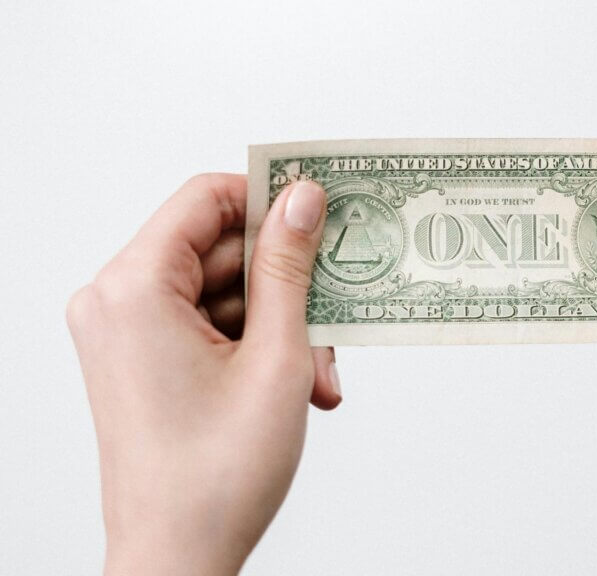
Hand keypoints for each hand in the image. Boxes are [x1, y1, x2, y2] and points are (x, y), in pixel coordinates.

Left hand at [67, 175, 340, 574]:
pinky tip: (297, 386)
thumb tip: (304, 198)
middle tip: (335, 321)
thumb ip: (290, 267)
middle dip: (288, 288)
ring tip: (317, 376)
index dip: (271, 199)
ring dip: (282, 328)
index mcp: (134, 288)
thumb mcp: (275, 358)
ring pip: (223, 294)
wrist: (176, 560)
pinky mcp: (141, 360)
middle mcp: (116, 302)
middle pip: (220, 252)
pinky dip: (257, 348)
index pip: (206, 199)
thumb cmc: (215, 475)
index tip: (325, 212)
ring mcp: (125, 334)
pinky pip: (208, 326)